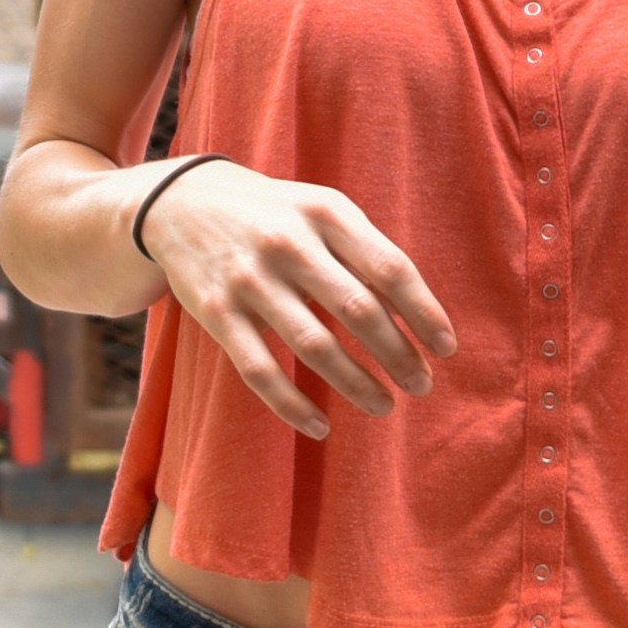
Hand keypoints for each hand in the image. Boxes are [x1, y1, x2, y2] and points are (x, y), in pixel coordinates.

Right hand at [140, 163, 455, 435]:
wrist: (181, 202)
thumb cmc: (276, 214)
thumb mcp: (321, 211)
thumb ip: (364, 251)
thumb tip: (417, 317)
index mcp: (326, 212)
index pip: (390, 268)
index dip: (424, 313)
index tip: (446, 348)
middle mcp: (289, 242)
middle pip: (358, 309)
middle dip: (398, 355)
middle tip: (422, 385)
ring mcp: (249, 279)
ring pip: (314, 346)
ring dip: (356, 384)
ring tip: (385, 406)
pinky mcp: (215, 313)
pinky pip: (260, 371)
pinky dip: (293, 405)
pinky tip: (321, 425)